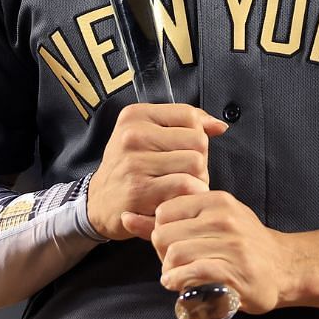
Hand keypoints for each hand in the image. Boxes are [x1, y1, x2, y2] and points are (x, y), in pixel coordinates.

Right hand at [86, 103, 226, 240]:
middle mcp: (132, 135)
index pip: (189, 116)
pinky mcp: (141, 190)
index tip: (181, 148)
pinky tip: (176, 198)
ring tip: (178, 186)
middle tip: (180, 173)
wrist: (99, 203)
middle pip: (198, 141)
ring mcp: (135, 162)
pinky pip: (186, 185)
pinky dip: (189, 195)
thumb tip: (219, 126)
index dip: (195, 135)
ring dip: (197, 180)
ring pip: (196, 164)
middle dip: (198, 160)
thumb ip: (185, 125)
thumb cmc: (129, 169)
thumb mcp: (147, 135)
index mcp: (135, 116)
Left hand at [139, 191, 294, 315]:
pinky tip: (179, 284)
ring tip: (176, 276)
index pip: (163, 212)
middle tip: (172, 264)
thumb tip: (123, 217)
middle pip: (165, 235)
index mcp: (215, 200)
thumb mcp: (207, 222)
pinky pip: (193, 272)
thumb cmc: (240, 243)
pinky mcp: (236, 270)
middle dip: (161, 254)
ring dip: (169, 271)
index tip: (170, 245)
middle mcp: (223, 218)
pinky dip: (179, 281)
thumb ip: (164, 221)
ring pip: (176, 254)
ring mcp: (232, 244)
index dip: (159, 232)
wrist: (284, 267)